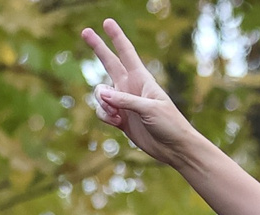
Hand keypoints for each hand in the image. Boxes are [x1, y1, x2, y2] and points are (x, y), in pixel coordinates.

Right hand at [84, 19, 204, 168]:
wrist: (175, 148)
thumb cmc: (170, 124)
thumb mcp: (149, 109)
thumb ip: (124, 100)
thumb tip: (101, 94)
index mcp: (141, 78)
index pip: (126, 52)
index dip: (116, 37)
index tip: (107, 22)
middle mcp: (130, 87)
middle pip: (109, 62)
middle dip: (98, 47)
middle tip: (85, 31)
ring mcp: (124, 103)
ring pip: (100, 93)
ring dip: (102, 102)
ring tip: (116, 114)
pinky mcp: (121, 119)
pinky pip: (102, 112)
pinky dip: (105, 116)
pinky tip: (118, 123)